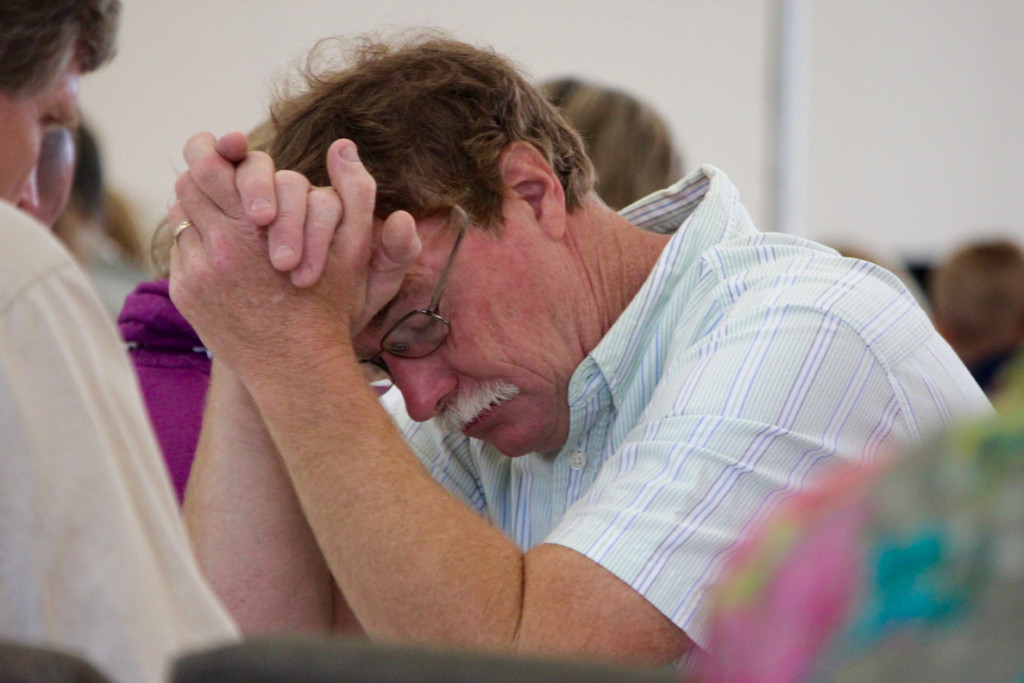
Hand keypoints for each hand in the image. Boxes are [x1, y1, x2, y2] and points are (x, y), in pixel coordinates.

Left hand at [169, 135, 418, 377]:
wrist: (298, 366)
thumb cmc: (331, 305)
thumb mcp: (355, 247)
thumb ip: (356, 191)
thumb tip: (343, 145)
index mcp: (255, 224)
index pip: (209, 165)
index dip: (213, 151)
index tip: (225, 148)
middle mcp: (218, 245)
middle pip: (188, 187)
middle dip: (205, 179)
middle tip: (222, 178)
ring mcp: (196, 272)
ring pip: (181, 219)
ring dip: (200, 212)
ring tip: (225, 216)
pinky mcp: (186, 294)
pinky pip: (180, 253)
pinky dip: (197, 247)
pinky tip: (223, 255)